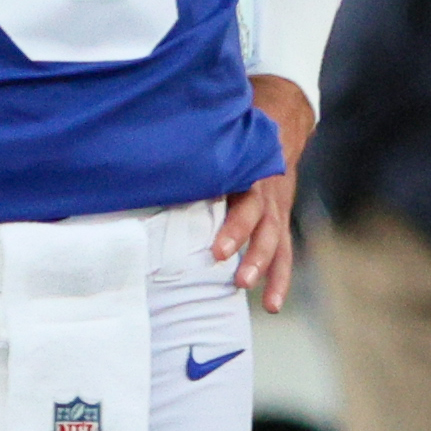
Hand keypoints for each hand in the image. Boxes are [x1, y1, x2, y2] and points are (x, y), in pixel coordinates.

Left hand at [214, 75, 309, 306]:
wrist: (282, 124)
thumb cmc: (237, 135)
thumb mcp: (219, 137)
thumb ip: (194, 153)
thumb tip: (147, 165)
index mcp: (248, 171)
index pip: (243, 199)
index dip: (233, 226)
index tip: (218, 251)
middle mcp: (265, 192)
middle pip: (261, 222)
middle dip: (247, 249)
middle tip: (227, 268)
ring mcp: (276, 209)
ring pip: (276, 242)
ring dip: (266, 270)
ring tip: (261, 299)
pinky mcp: (280, 222)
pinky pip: (284, 253)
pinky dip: (279, 279)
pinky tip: (272, 305)